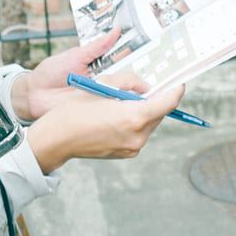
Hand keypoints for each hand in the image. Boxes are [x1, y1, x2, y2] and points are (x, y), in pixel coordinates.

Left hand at [10, 29, 151, 120]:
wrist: (33, 96)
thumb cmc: (52, 72)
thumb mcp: (76, 56)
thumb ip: (97, 46)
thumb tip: (117, 30)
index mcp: (102, 69)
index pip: (127, 67)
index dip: (141, 68)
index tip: (159, 65)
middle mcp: (105, 85)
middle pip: (130, 85)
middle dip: (143, 85)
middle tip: (164, 82)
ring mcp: (101, 101)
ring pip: (125, 100)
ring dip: (136, 100)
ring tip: (154, 96)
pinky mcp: (96, 115)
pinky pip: (113, 114)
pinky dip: (124, 113)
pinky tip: (136, 111)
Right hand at [25, 82, 184, 173]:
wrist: (57, 139)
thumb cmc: (75, 110)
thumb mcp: (102, 84)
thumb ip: (129, 82)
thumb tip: (146, 87)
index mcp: (134, 116)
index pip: (168, 102)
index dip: (176, 89)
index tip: (178, 82)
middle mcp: (138, 135)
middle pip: (159, 112)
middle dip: (154, 99)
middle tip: (143, 88)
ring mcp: (133, 147)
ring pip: (149, 123)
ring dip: (143, 111)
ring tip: (121, 102)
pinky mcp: (126, 154)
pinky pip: (138, 133)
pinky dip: (134, 123)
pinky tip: (115, 117)